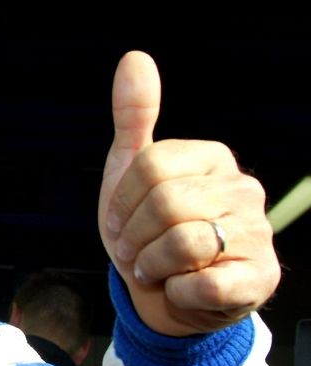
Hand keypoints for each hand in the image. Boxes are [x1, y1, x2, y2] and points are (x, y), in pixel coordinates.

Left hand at [97, 51, 280, 336]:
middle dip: (133, 238)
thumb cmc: (147, 233)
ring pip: (183, 244)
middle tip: (134, 252)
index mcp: (212, 159)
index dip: (121, 204)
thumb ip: (134, 118)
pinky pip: (204, 285)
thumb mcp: (130, 175)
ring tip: (156, 269)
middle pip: (165, 204)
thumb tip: (134, 57)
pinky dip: (178, 293)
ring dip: (152, 266)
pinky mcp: (259, 277)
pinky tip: (182, 289)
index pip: (149, 166)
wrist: (163, 295)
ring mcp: (257, 233)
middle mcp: (243, 189)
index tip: (118, 223)